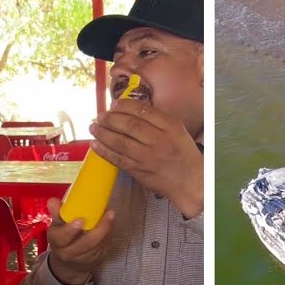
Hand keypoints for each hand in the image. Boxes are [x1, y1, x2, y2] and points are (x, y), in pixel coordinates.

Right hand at [44, 198, 116, 284]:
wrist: (69, 264)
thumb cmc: (62, 240)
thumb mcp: (56, 226)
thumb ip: (57, 212)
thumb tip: (54, 201)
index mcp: (58, 242)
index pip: (62, 237)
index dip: (71, 230)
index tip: (80, 220)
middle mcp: (70, 253)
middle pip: (87, 243)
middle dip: (99, 229)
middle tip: (108, 214)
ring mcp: (85, 259)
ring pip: (98, 245)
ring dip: (107, 230)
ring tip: (110, 215)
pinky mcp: (97, 260)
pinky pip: (104, 247)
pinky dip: (108, 235)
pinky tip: (109, 224)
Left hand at [88, 99, 203, 217]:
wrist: (190, 181)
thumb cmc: (183, 154)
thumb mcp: (177, 130)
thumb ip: (157, 120)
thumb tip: (129, 109)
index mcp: (170, 127)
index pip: (144, 111)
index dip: (125, 106)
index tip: (114, 104)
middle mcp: (159, 140)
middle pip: (130, 125)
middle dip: (111, 118)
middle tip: (100, 116)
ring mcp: (148, 157)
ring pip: (121, 142)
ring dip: (103, 133)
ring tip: (93, 127)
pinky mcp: (140, 171)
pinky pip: (118, 159)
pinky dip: (104, 151)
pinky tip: (95, 145)